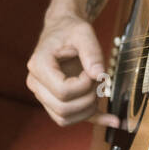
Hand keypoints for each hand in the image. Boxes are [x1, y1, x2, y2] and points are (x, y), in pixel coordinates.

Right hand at [26, 11, 118, 128]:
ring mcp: (43, 95)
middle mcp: (36, 83)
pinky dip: (93, 120)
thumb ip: (92, 52)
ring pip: (64, 119)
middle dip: (88, 99)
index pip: (62, 91)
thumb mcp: (83, 32)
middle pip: (62, 109)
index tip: (94, 71)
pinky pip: (70, 119)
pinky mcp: (54, 101)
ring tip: (99, 90)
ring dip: (88, 110)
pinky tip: (113, 119)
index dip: (84, 85)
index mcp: (39, 65)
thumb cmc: (70, 29)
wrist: (63, 30)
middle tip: (99, 81)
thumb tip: (99, 76)